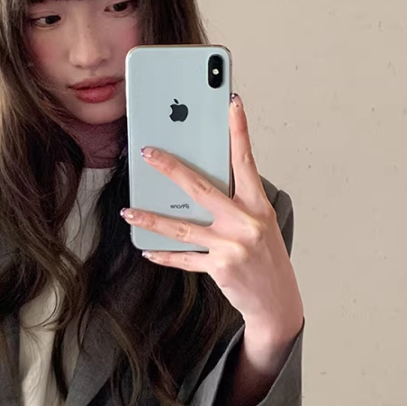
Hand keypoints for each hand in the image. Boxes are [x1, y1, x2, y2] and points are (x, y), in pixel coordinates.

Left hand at [120, 93, 304, 352]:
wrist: (277, 302)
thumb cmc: (266, 257)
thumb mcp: (260, 224)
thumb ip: (236, 203)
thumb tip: (195, 184)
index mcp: (258, 205)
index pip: (245, 160)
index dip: (238, 130)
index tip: (231, 103)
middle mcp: (245, 222)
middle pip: (200, 188)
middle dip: (170, 168)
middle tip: (147, 152)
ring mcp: (231, 245)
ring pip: (182, 227)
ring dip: (151, 218)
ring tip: (129, 210)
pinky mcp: (219, 267)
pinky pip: (184, 258)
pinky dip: (164, 254)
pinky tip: (147, 248)